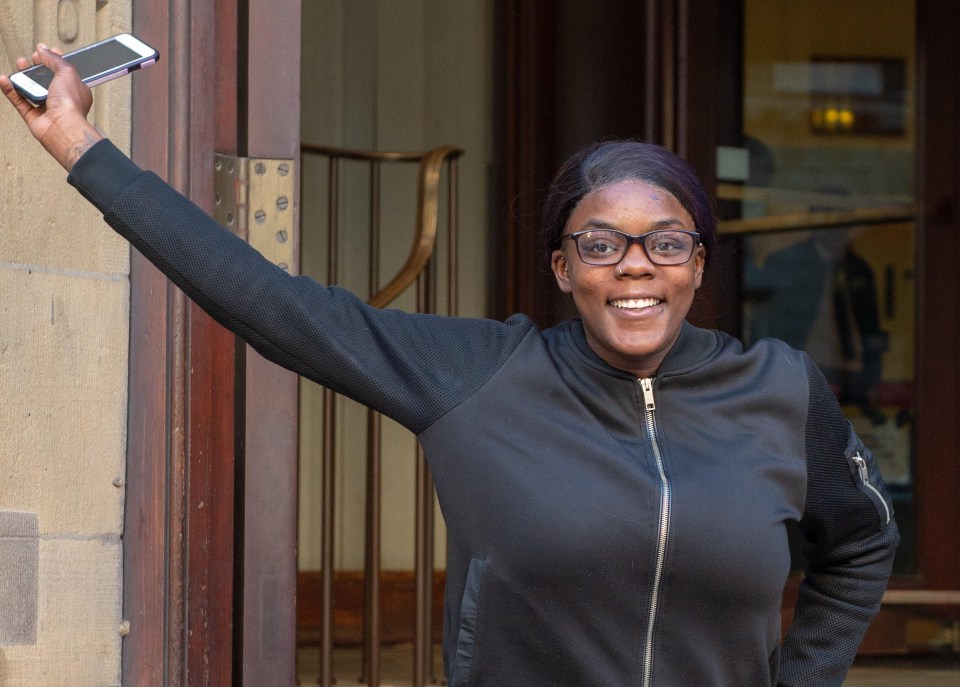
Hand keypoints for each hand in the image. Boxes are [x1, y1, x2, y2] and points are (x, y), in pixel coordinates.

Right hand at [0, 43, 102, 170]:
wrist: (62, 126)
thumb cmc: (71, 104)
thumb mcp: (67, 72)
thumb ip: (55, 59)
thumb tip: (44, 50)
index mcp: (76, 90)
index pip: (64, 72)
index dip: (54, 61)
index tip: (46, 51)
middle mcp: (62, 100)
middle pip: (46, 79)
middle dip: (37, 66)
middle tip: (32, 58)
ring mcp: (47, 108)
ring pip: (31, 89)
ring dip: (23, 76)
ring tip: (20, 64)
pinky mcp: (33, 116)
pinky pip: (18, 100)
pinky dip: (10, 89)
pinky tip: (5, 79)